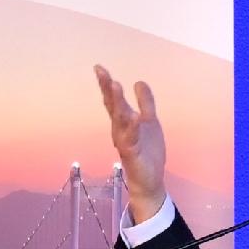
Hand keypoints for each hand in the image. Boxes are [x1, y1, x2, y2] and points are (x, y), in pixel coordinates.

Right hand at [93, 66, 168, 221]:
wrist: (149, 180)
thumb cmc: (147, 152)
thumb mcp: (150, 122)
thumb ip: (145, 103)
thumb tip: (138, 81)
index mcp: (123, 121)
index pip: (113, 100)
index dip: (107, 84)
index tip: (99, 68)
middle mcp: (120, 130)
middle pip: (112, 106)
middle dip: (107, 89)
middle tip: (101, 72)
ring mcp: (125, 141)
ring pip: (120, 120)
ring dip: (117, 103)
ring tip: (116, 86)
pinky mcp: (133, 154)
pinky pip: (131, 139)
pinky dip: (132, 128)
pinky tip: (134, 117)